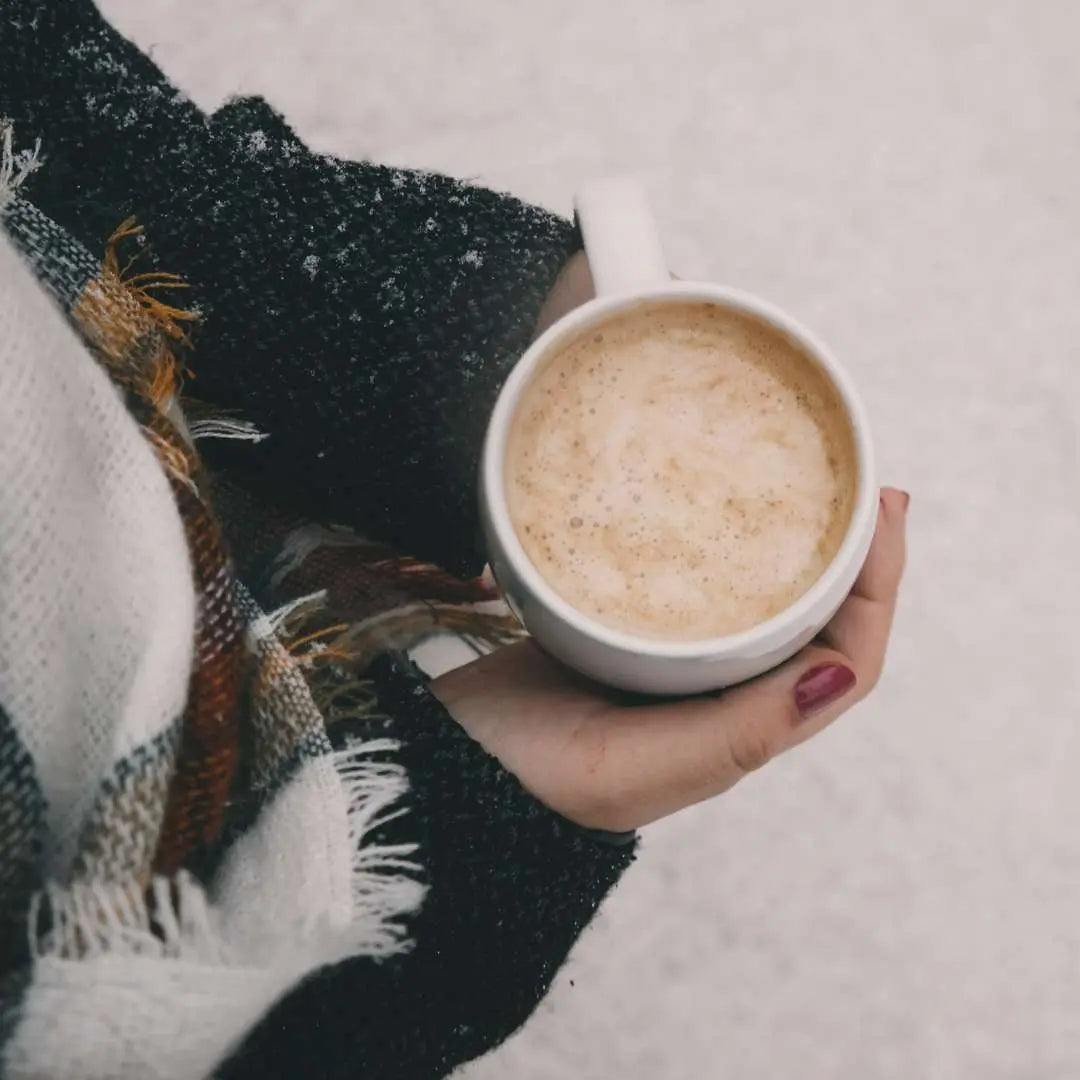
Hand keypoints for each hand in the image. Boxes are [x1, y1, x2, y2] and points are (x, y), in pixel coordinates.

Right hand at [430, 488, 908, 832]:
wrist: (447, 770)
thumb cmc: (537, 780)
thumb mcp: (642, 767)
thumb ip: (739, 733)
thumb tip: (840, 677)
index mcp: (738, 730)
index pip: (844, 660)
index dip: (879, 589)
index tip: (884, 510)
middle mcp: (717, 697)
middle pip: (814, 621)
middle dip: (849, 556)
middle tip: (861, 483)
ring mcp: (670, 664)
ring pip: (758, 601)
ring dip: (793, 547)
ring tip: (805, 485)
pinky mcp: (622, 636)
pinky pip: (691, 586)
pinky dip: (718, 547)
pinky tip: (705, 507)